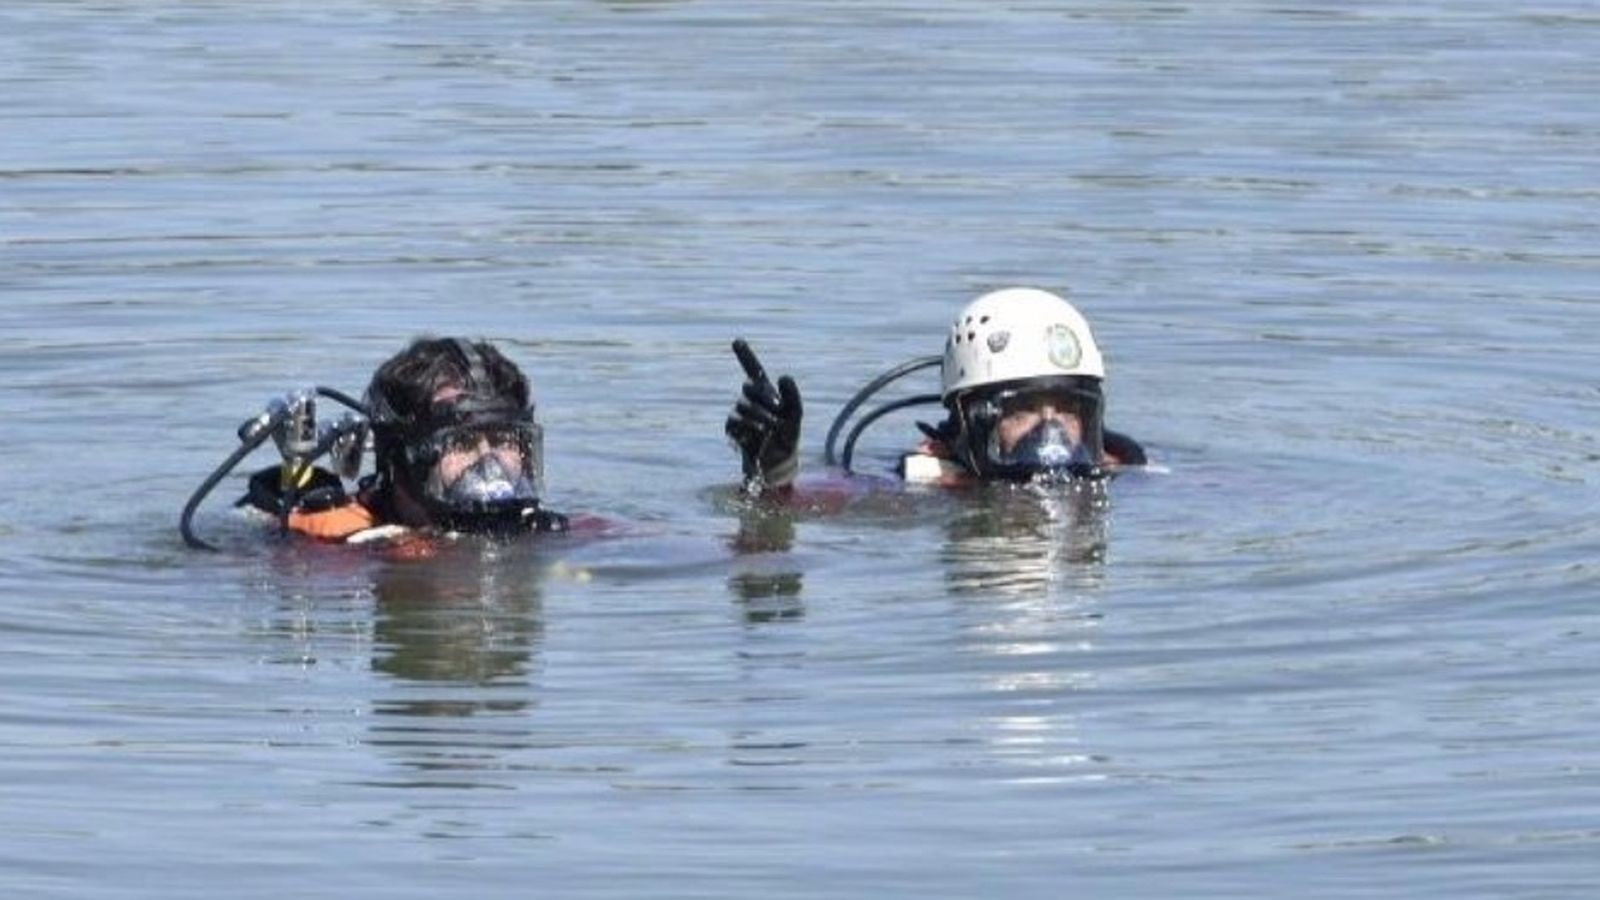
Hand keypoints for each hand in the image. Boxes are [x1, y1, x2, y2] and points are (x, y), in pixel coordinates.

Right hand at [725, 339, 801, 491]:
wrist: (776, 463)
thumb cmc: (788, 437)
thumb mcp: (796, 416)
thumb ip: (793, 395)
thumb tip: (783, 375)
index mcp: (767, 393)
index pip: (753, 370)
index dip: (744, 355)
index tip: (736, 341)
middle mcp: (751, 399)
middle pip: (750, 387)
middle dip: (765, 398)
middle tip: (777, 412)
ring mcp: (740, 412)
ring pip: (744, 406)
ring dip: (760, 418)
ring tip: (770, 430)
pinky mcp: (732, 428)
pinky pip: (736, 422)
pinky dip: (749, 429)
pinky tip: (756, 437)